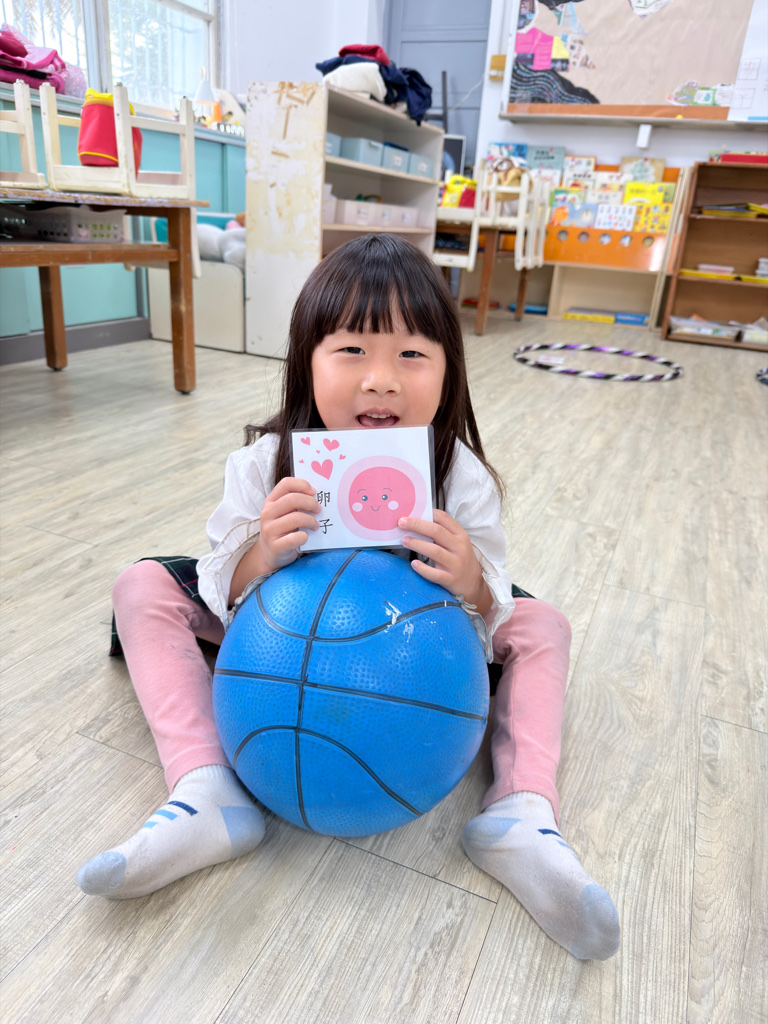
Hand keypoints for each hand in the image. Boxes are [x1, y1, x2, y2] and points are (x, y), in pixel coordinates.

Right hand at [229, 477, 318, 602]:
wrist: (269, 554)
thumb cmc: (282, 530)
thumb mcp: (283, 513)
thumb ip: (295, 503)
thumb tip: (317, 496)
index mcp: (270, 501)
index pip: (286, 484)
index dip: (302, 485)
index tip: (314, 492)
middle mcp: (267, 513)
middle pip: (292, 500)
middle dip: (310, 503)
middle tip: (319, 510)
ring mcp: (269, 530)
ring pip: (296, 518)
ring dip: (311, 521)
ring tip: (315, 525)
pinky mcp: (276, 546)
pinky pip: (296, 537)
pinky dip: (305, 536)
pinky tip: (306, 537)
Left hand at [398, 508, 491, 615]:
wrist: (473, 585)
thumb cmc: (461, 560)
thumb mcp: (458, 544)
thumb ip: (443, 534)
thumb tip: (417, 522)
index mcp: (460, 536)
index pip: (444, 519)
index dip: (427, 513)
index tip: (411, 512)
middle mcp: (459, 548)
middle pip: (437, 532)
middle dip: (417, 525)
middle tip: (402, 522)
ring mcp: (455, 564)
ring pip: (435, 551)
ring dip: (417, 544)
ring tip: (404, 540)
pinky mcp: (450, 579)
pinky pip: (435, 574)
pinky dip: (423, 569)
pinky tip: (414, 564)